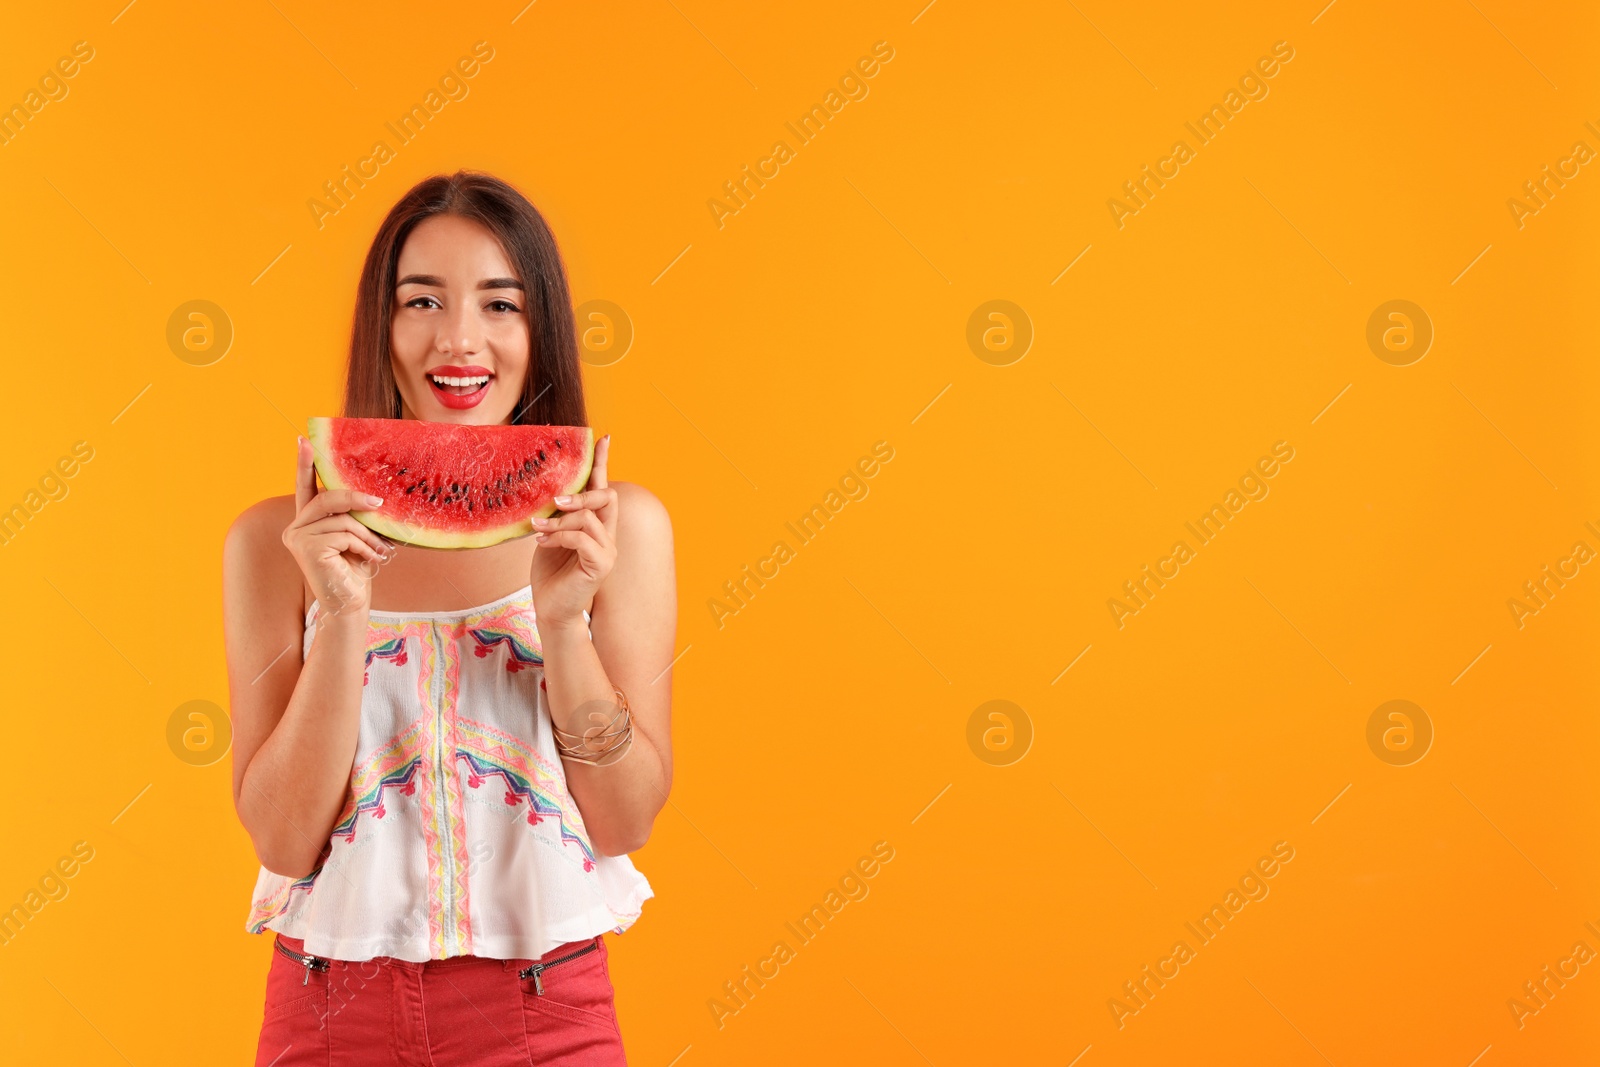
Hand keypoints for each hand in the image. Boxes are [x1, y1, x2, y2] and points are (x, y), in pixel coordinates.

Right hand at [283, 435, 393, 618]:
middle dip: (356, 498)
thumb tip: (376, 493)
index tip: (303, 440)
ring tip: (380, 549)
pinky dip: (362, 545)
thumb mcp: (358, 535)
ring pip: (341, 518)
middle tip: (379, 503)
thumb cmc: (356, 569)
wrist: (351, 602)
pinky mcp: (306, 548)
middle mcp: (296, 526)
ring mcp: (297, 537)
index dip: (304, 464)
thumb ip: (356, 514)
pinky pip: (343, 534)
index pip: (304, 487)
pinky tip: (370, 558)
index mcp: (308, 520)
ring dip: (367, 533)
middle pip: (326, 498)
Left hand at [529, 434, 616, 629]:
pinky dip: (559, 536)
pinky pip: (581, 538)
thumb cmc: (549, 575)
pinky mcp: (600, 565)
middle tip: (556, 500)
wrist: (550, 610)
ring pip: (589, 517)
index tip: (603, 438)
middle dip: (582, 493)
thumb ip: (555, 516)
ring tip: (538, 528)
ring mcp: (607, 550)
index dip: (603, 463)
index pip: (604, 488)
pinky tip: (543, 542)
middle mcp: (607, 536)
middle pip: (607, 497)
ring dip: (560, 520)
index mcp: (596, 526)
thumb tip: (545, 491)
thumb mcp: (549, 537)